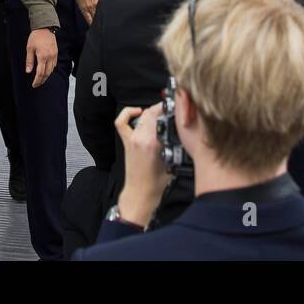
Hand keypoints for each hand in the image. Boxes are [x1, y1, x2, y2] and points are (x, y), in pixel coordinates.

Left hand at [25, 28, 57, 87]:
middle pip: (47, 73)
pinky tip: (46, 70)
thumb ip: (29, 61)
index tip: (34, 85)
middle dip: (42, 80)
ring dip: (46, 76)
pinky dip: (50, 69)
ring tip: (41, 79)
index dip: (37, 80)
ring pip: (51, 70)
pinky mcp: (56, 53)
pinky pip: (54, 64)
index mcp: (42, 57)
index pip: (40, 73)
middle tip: (37, 84)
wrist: (45, 27)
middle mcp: (50, 57)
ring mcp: (54, 55)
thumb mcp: (29, 48)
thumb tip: (28, 71)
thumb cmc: (36, 37)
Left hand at [114, 104, 171, 228]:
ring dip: (152, 112)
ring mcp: (133, 139)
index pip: (161, 115)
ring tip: (161, 115)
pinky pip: (122, 122)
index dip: (171, 109)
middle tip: (172, 112)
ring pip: (142, 116)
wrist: (140, 195)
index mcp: (153, 143)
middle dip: (163, 109)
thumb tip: (181, 131)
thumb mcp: (173, 162)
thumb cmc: (155, 184)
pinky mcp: (127, 142)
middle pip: (152, 112)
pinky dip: (128, 113)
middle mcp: (141, 138)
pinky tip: (137, 112)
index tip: (178, 109)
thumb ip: (175, 144)